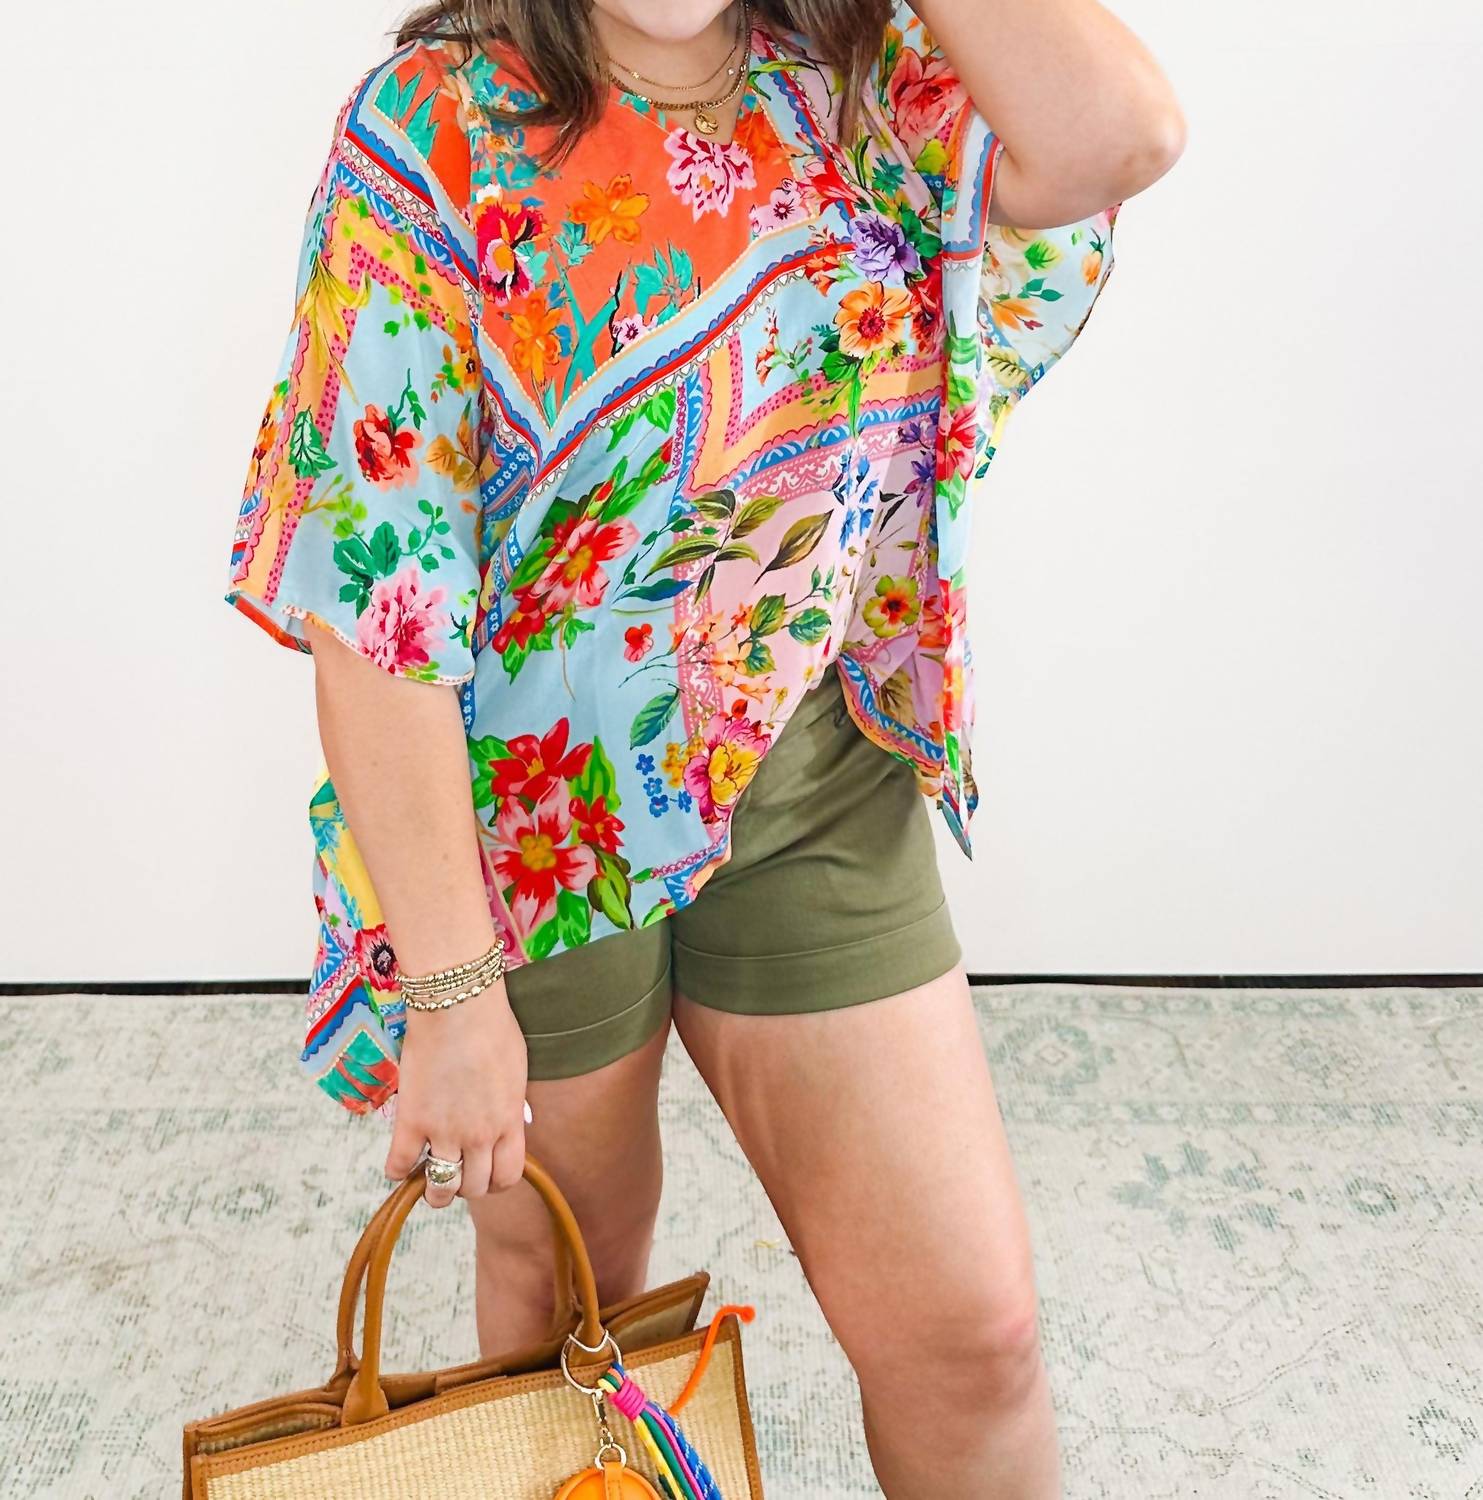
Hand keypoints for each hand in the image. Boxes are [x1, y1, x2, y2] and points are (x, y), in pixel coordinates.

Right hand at [384, 980, 528, 1208]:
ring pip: (441, 1189)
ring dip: (436, 1190)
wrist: (458, 1007)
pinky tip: (400, 1161)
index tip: (487, 1173)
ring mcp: (445, 1132)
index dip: (497, 1182)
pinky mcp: (412, 1122)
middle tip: (457, 1171)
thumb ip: (511, 1104)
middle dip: (467, 1186)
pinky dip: (397, 1170)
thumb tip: (511, 1119)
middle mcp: (480, 1136)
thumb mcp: (517, 1071)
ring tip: (429, 1176)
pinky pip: (400, 1165)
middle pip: (475, 1188)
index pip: (508, 1176)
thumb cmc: (492, 1028)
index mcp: (508, 1122)